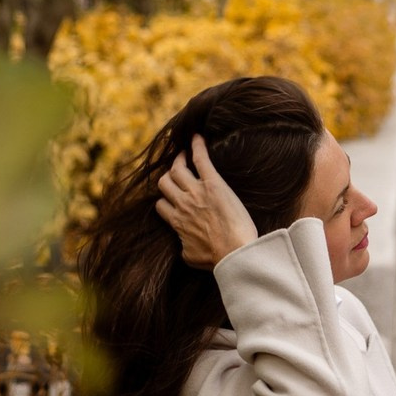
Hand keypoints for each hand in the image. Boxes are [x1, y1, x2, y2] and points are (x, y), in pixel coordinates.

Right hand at [155, 134, 257, 268]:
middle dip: (168, 177)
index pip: (161, 205)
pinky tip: (198, 136)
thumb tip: (183, 243)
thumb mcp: (191, 257)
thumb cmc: (216, 259)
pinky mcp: (213, 183)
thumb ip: (183, 246)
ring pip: (176, 169)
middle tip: (175, 171)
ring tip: (183, 155)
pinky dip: (197, 146)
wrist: (235, 253)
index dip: (165, 200)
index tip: (170, 198)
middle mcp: (182, 204)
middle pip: (164, 183)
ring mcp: (196, 191)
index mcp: (177, 222)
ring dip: (178, 160)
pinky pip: (200, 159)